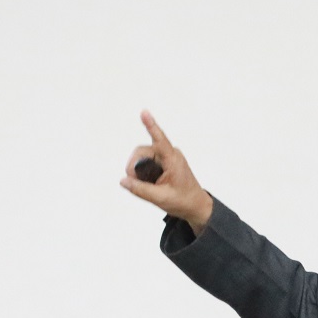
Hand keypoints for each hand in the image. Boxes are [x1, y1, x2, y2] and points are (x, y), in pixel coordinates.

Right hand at [121, 111, 214, 233]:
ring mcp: (168, 156)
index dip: (151, 125)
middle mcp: (170, 154)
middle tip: (133, 182)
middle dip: (134, 165)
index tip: (144, 112)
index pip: (160, 140)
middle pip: (143, 151)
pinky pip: (147, 159)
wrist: (195, 205)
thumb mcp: (160, 198)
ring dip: (137, 168)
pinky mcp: (165, 160)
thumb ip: (140, 189)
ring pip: (143, 155)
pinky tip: (145, 181)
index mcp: (173, 160)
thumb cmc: (182, 201)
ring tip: (142, 184)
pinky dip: (142, 169)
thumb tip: (123, 180)